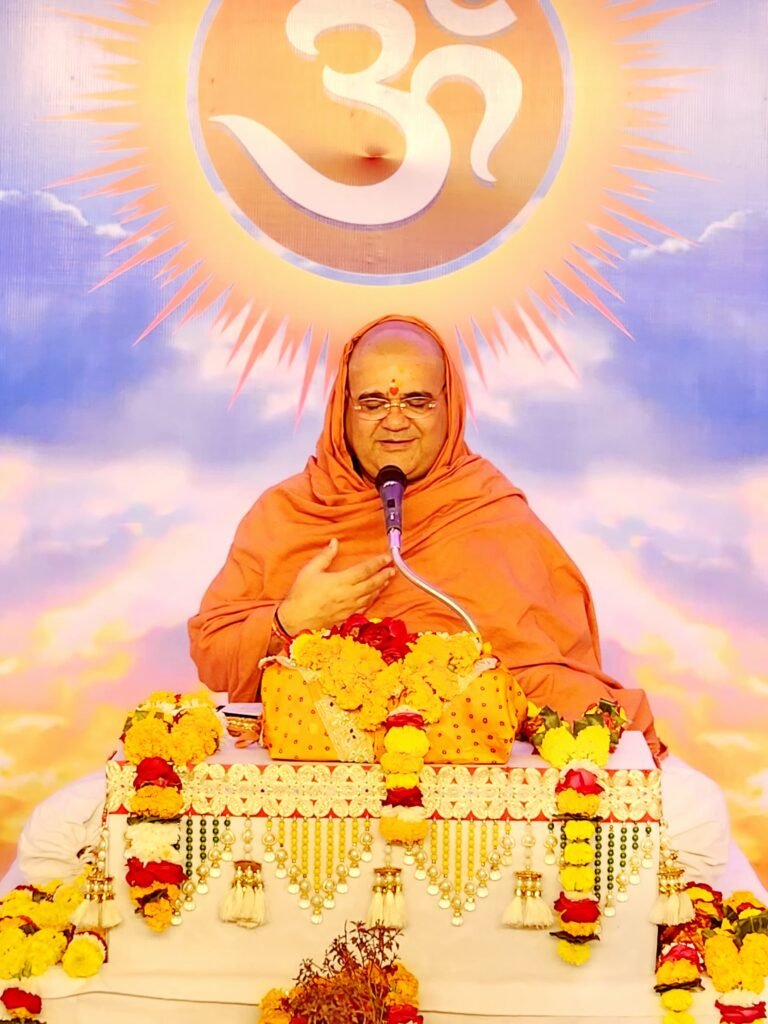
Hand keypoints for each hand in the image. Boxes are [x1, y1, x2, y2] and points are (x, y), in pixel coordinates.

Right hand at [277, 539, 394, 634]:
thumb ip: (324, 556)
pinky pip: (364, 607)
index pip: (364, 570)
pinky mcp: (346, 617)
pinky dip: (372, 599)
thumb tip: (334, 542)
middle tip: (392, 569)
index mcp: (339, 582)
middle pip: (371, 584)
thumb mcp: (309, 571)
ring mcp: (348, 608)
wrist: (294, 621)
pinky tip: (374, 595)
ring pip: (370, 596)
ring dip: (380, 587)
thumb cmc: (300, 595)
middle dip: (383, 575)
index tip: (386, 558)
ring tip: (387, 580)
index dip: (377, 563)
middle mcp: (347, 595)